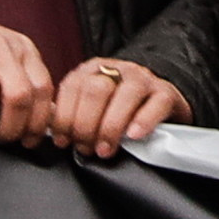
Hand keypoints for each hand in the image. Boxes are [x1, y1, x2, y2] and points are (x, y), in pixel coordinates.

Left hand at [41, 57, 186, 159]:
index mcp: (92, 70)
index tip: (64, 142)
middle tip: (87, 149)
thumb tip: (52, 136)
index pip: (72, 88)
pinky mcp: (166, 91)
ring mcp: (144, 78)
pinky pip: (156, 103)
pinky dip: (143, 121)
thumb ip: (73, 114)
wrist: (158, 101)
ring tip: (106, 150)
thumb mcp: (92, 106)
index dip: (64, 119)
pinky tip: (133, 136)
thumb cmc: (118, 111)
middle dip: (86, 125)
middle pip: (96, 90)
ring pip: (126, 94)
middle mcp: (117, 69)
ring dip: (111, 127)